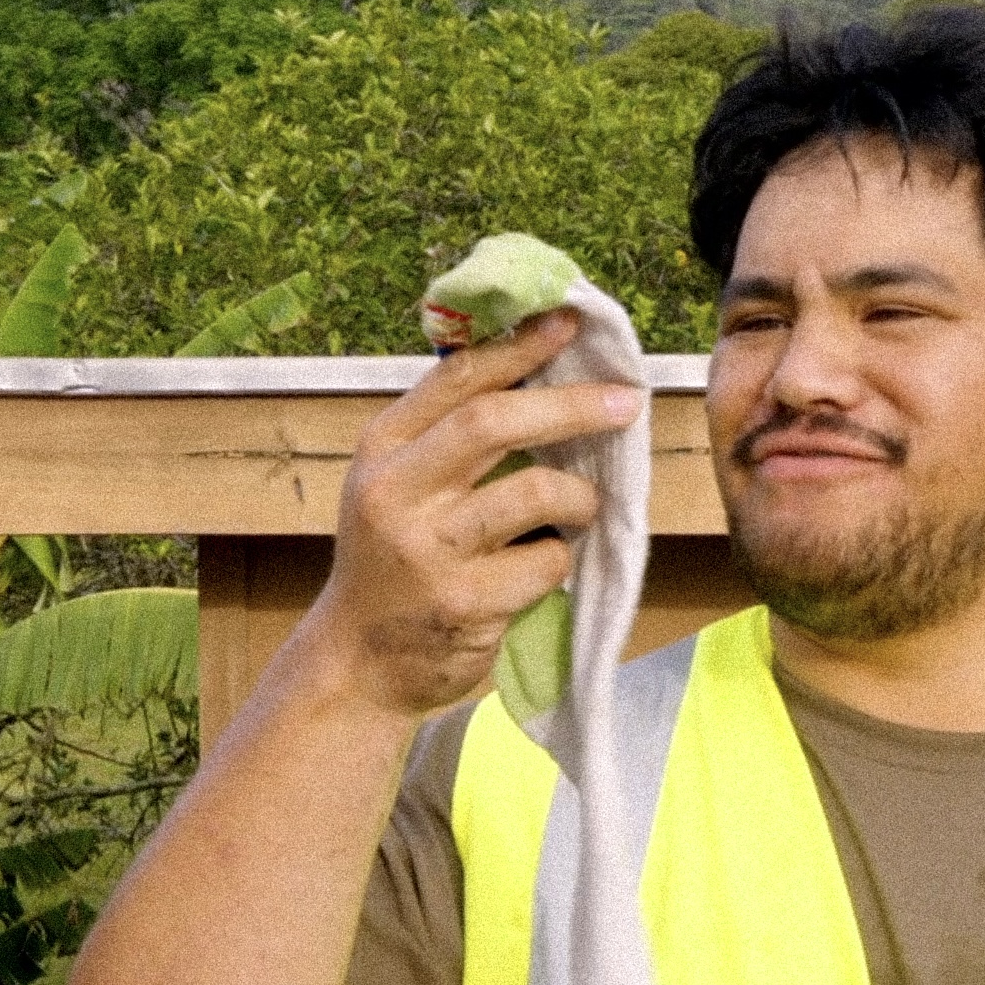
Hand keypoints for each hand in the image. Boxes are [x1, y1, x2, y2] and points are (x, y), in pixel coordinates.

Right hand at [308, 309, 640, 715]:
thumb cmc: (393, 563)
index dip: (519, 346)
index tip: (569, 320)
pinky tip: (541, 568)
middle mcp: (396, 492)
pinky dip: (559, 560)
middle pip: (494, 422)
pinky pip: (545, 563)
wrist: (358, 663)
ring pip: (535, 493)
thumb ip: (448, 436)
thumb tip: (537, 370)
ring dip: (578, 498)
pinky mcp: (464, 603)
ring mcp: (428, 550)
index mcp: (383, 449)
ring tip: (583, 508)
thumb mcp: (398, 487)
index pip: (457, 378)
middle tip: (626, 402)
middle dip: (570, 406)